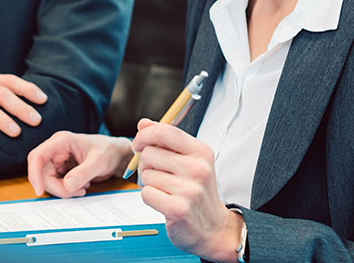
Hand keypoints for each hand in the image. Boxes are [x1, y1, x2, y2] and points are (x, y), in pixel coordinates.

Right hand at [27, 130, 132, 197]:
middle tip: (76, 193)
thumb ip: (83, 173)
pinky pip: (55, 183)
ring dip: (62, 189)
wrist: (116, 155)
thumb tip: (67, 185)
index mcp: (61, 141)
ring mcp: (57, 160)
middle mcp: (55, 149)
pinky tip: (81, 187)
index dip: (34, 173)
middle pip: (41, 172)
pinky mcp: (61, 169)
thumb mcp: (99, 162)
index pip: (38, 156)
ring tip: (82, 189)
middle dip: (56, 187)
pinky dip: (65, 190)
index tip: (39, 190)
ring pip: (47, 180)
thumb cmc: (108, 151)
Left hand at [132, 118, 243, 261]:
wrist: (214, 228)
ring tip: (166, 191)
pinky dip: (150, 198)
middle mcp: (197, 168)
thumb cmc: (198, 192)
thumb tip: (143, 123)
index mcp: (201, 152)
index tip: (138, 144)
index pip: (164, 131)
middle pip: (149, 153)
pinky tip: (164, 202)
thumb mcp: (189, 160)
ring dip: (150, 183)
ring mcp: (189, 189)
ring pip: (146, 175)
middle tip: (160, 176)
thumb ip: (166, 140)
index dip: (144, 135)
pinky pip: (146, 193)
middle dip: (146, 164)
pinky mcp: (178, 209)